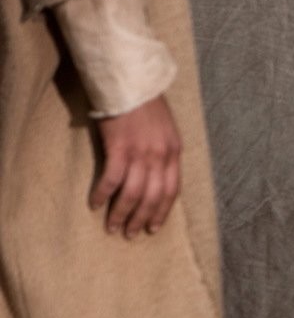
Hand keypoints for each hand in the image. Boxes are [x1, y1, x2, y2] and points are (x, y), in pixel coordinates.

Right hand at [91, 95, 181, 236]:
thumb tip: (155, 175)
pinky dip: (103, 195)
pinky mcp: (119, 148)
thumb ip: (163, 152)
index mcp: (174, 152)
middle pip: (153, 197)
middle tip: (130, 234)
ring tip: (112, 228)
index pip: (172, 190)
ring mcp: (141, 153)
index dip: (162, 211)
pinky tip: (94, 205)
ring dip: (122, 214)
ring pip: (133, 193)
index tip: (154, 228)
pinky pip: (111, 180)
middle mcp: (161, 155)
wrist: (131, 82)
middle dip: (142, 219)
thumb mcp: (166, 130)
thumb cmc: (146, 105)